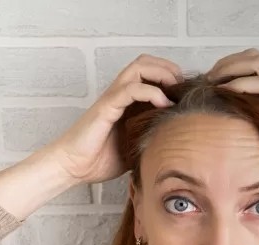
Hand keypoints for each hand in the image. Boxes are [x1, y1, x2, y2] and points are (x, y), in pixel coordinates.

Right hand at [48, 54, 181, 184]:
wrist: (74, 167)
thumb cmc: (101, 160)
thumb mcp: (135, 148)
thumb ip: (151, 139)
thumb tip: (175, 144)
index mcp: (127, 102)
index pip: (150, 73)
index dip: (170, 76)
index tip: (185, 94)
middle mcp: (119, 95)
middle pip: (146, 63)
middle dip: (169, 69)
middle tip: (182, 88)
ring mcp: (112, 99)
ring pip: (138, 68)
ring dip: (161, 74)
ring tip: (175, 91)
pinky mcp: (106, 107)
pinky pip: (130, 89)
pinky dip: (150, 92)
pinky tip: (163, 104)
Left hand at [206, 48, 258, 164]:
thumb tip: (254, 138)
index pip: (256, 62)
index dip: (233, 67)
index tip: (214, 81)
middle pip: (253, 56)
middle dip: (226, 63)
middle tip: (207, 78)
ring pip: (257, 62)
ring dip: (230, 68)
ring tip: (212, 81)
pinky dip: (244, 84)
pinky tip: (228, 90)